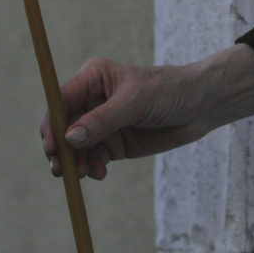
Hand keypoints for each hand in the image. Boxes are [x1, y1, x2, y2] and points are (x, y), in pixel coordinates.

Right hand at [40, 57, 210, 179]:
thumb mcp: (135, 103)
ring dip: (75, 161)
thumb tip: (70, 138)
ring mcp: (101, 123)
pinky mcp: (113, 143)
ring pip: (75, 146)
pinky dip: (92, 167)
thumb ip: (102, 121)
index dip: (52, 123)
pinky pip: (93, 158)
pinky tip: (99, 173)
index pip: (60, 100)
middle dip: (60, 148)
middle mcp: (92, 100)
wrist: (201, 106)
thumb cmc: (169, 91)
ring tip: (84, 173)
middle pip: (63, 126)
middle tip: (61, 168)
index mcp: (92, 79)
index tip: (52, 145)